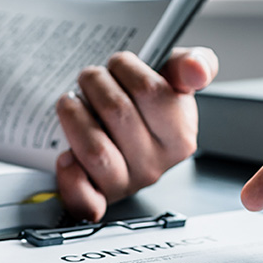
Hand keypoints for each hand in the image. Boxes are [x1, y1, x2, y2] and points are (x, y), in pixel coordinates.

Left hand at [55, 47, 217, 220]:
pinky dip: (70, 176)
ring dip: (73, 116)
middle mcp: (154, 165)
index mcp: (179, 137)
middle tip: (90, 77)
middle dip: (95, 83)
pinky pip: (84, 198)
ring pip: (95, 150)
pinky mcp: (96, 199)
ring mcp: (124, 185)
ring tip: (70, 103)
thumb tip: (196, 68)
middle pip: (118, 113)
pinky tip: (66, 155)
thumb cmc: (144, 111)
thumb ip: (190, 65)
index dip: (127, 67)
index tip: (118, 63)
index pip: (151, 91)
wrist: (116, 142)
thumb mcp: (172, 82)